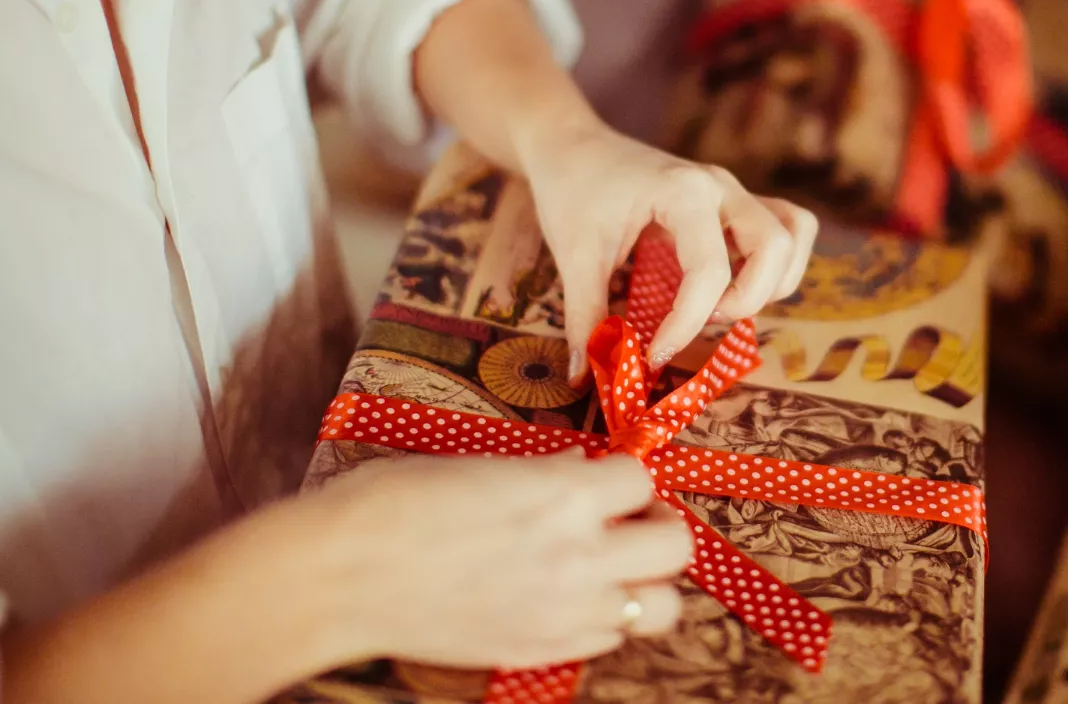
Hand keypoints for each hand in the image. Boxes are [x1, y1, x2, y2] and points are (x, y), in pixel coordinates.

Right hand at [320, 451, 693, 669]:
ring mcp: (566, 611)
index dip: (624, 475)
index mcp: (564, 494)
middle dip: (658, 526)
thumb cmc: (395, 503)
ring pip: (662, 607)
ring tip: (614, 567)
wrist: (341, 576)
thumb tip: (579, 470)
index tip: (604, 478)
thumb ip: (543, 474)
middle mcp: (581, 555)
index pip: (641, 477)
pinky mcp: (542, 650)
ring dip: (647, 582)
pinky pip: (611, 640)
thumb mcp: (480, 466)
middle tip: (628, 521)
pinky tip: (572, 599)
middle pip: (676, 546)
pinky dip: (607, 618)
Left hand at [521, 120, 817, 379]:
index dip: (687, 324)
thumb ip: (585, 317)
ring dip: (772, 280)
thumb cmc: (573, 190)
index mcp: (683, 192)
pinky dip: (777, 262)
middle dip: (747, 299)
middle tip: (704, 321)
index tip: (655, 356)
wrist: (572, 144)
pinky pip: (787, 226)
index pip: (709, 269)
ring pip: (793, 232)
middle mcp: (720, 187)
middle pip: (774, 245)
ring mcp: (734, 190)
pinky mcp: (735, 201)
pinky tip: (738, 283)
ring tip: (725, 302)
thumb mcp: (574, 254)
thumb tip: (583, 377)